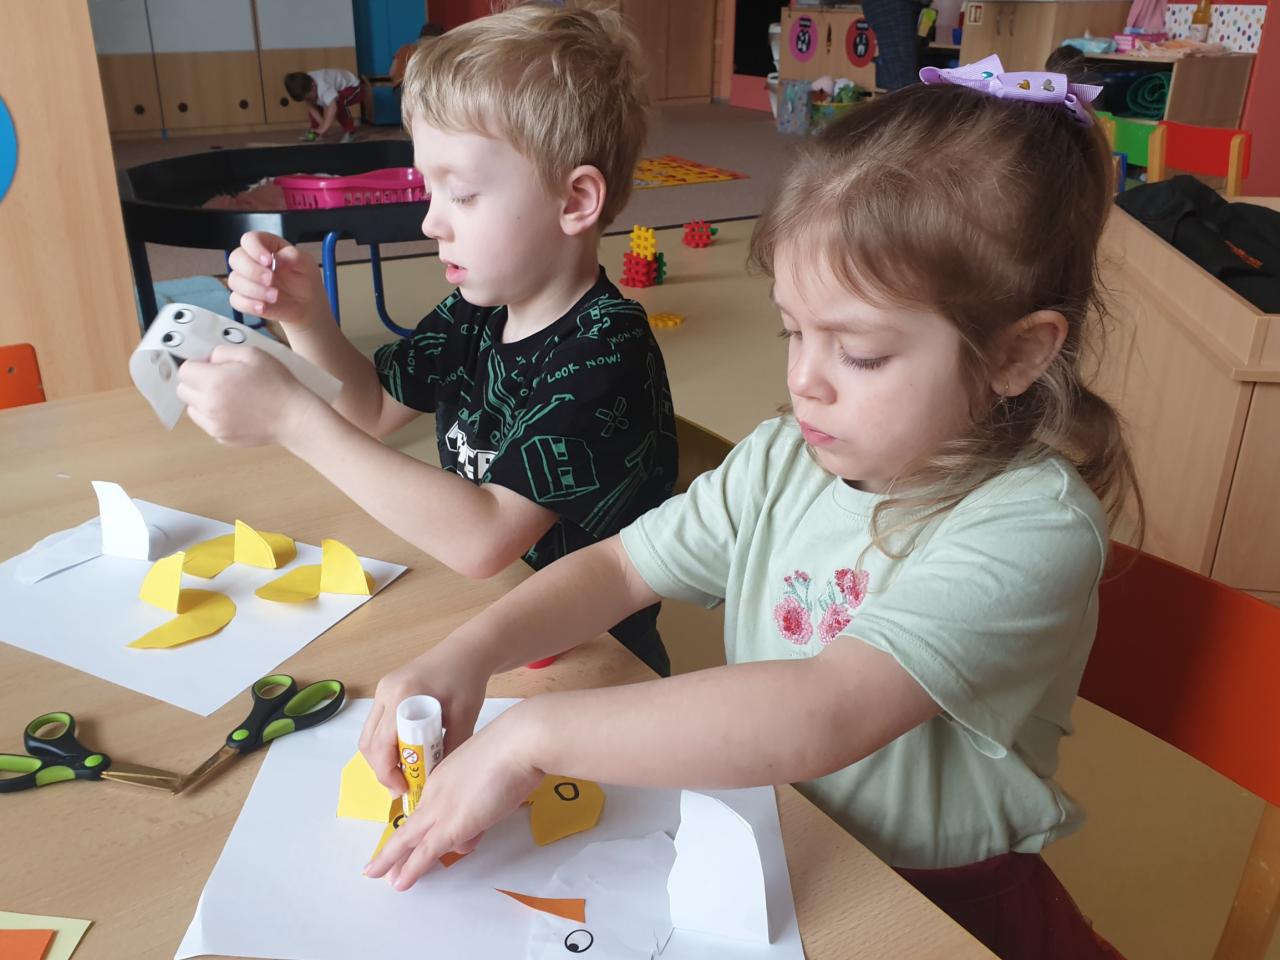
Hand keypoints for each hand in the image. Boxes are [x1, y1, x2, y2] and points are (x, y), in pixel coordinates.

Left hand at [176, 344, 318, 446]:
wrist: (294, 417)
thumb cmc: (277, 382)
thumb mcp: (252, 354)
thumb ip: (222, 352)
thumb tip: (208, 360)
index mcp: (213, 382)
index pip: (184, 370)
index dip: (197, 365)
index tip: (214, 366)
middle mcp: (208, 405)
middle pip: (183, 391)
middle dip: (196, 382)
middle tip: (219, 381)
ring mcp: (213, 425)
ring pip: (192, 409)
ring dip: (203, 401)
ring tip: (228, 398)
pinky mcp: (222, 438)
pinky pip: (207, 424)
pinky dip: (215, 417)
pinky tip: (236, 412)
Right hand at [226, 232, 325, 327]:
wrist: (307, 304)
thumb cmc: (304, 279)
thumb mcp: (306, 264)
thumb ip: (294, 256)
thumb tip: (278, 258)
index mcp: (266, 246)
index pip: (249, 239)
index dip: (255, 249)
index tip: (268, 261)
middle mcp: (251, 260)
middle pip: (235, 258)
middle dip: (252, 270)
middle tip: (271, 280)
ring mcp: (246, 280)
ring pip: (234, 280)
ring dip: (253, 289)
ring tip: (275, 296)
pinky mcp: (245, 298)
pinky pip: (236, 300)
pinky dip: (248, 304)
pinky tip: (263, 306)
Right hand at [358, 641, 491, 794]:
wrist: (467, 651)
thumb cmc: (467, 681)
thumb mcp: (465, 718)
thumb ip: (450, 751)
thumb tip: (433, 783)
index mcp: (403, 695)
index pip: (382, 744)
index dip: (388, 773)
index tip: (405, 789)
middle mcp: (386, 691)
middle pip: (369, 743)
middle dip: (383, 770)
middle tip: (404, 787)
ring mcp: (382, 689)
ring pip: (369, 736)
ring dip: (382, 758)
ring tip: (406, 773)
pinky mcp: (385, 690)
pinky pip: (377, 725)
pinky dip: (385, 744)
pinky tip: (405, 754)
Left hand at [363, 703, 544, 890]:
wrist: (519, 742)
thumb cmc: (516, 747)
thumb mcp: (496, 770)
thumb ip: (486, 792)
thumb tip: (485, 813)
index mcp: (447, 773)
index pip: (429, 804)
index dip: (419, 823)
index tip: (413, 833)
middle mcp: (437, 789)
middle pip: (411, 823)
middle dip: (394, 848)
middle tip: (379, 864)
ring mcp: (441, 808)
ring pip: (409, 840)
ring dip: (399, 862)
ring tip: (393, 880)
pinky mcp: (451, 826)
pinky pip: (425, 852)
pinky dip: (411, 869)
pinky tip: (401, 883)